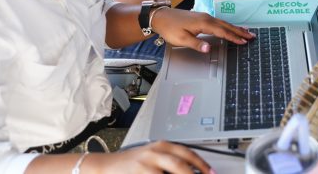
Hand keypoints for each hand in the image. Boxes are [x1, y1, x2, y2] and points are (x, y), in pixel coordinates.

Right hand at [93, 141, 213, 172]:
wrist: (106, 166)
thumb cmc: (132, 163)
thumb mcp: (154, 155)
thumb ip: (172, 161)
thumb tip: (193, 170)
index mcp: (162, 146)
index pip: (187, 153)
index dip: (202, 164)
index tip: (211, 172)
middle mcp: (154, 153)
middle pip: (180, 165)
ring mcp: (145, 165)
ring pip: (167, 173)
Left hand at [151, 7, 254, 48]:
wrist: (161, 16)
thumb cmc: (170, 28)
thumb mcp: (181, 39)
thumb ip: (196, 44)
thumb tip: (208, 49)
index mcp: (204, 23)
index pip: (222, 32)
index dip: (234, 37)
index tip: (243, 41)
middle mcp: (207, 18)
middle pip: (227, 25)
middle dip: (239, 31)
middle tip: (251, 36)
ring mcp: (205, 16)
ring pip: (224, 23)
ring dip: (235, 28)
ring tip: (245, 32)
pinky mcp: (202, 17)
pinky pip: (219, 21)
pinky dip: (227, 25)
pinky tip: (229, 27)